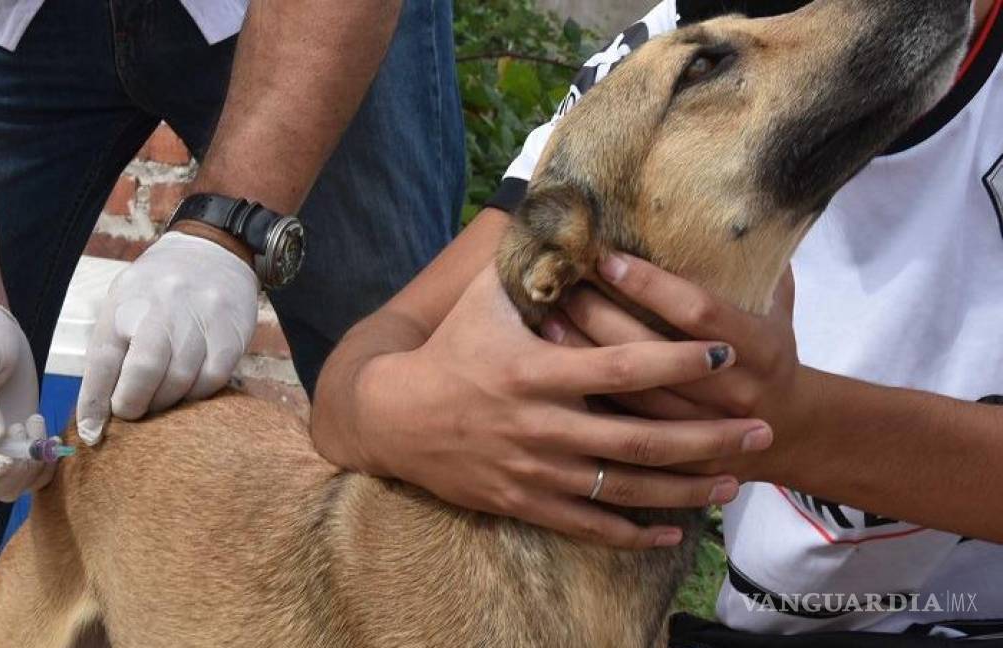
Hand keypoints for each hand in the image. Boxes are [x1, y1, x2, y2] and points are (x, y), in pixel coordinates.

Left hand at [76, 232, 258, 443]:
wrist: (210, 252)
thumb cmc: (156, 291)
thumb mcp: (122, 307)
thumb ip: (109, 356)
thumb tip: (94, 419)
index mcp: (127, 301)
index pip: (104, 359)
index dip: (95, 402)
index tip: (92, 432)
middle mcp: (163, 306)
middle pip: (145, 371)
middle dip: (134, 404)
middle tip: (133, 412)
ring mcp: (201, 317)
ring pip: (181, 380)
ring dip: (167, 402)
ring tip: (161, 399)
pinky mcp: (231, 332)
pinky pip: (213, 379)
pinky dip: (197, 393)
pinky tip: (189, 387)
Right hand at [347, 267, 772, 547]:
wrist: (393, 419)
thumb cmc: (448, 351)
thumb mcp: (484, 300)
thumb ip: (534, 265)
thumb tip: (570, 213)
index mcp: (536, 373)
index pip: (621, 367)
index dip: (676, 359)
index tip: (724, 351)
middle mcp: (542, 427)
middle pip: (642, 440)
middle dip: (709, 437)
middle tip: (762, 430)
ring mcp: (536, 473)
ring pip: (626, 491)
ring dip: (686, 488)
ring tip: (736, 481)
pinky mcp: (526, 503)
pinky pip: (589, 527)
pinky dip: (634, 535)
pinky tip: (675, 533)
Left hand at [550, 254, 813, 477]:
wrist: (789, 431)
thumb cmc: (769, 350)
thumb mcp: (776, 304)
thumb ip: (752, 261)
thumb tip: (724, 202)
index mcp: (761, 348)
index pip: (698, 311)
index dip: (651, 286)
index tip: (608, 259)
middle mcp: (734, 392)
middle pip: (652, 356)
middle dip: (601, 317)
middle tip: (561, 285)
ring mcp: (705, 431)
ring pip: (631, 395)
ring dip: (584, 355)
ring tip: (545, 320)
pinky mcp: (678, 458)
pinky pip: (623, 429)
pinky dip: (587, 398)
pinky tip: (553, 370)